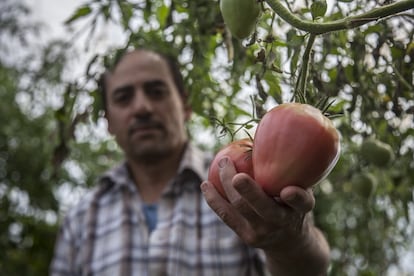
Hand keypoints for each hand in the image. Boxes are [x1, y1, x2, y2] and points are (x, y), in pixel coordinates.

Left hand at [201, 156, 315, 250]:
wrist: (289, 241)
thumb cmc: (293, 204)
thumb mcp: (302, 189)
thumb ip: (293, 170)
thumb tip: (274, 132)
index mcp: (301, 211)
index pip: (302, 203)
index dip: (296, 198)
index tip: (287, 191)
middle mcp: (282, 222)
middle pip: (264, 209)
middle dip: (249, 192)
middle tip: (237, 176)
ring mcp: (262, 231)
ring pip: (240, 208)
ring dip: (226, 185)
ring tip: (222, 162)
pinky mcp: (245, 235)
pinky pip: (226, 216)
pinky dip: (214, 199)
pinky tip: (205, 184)